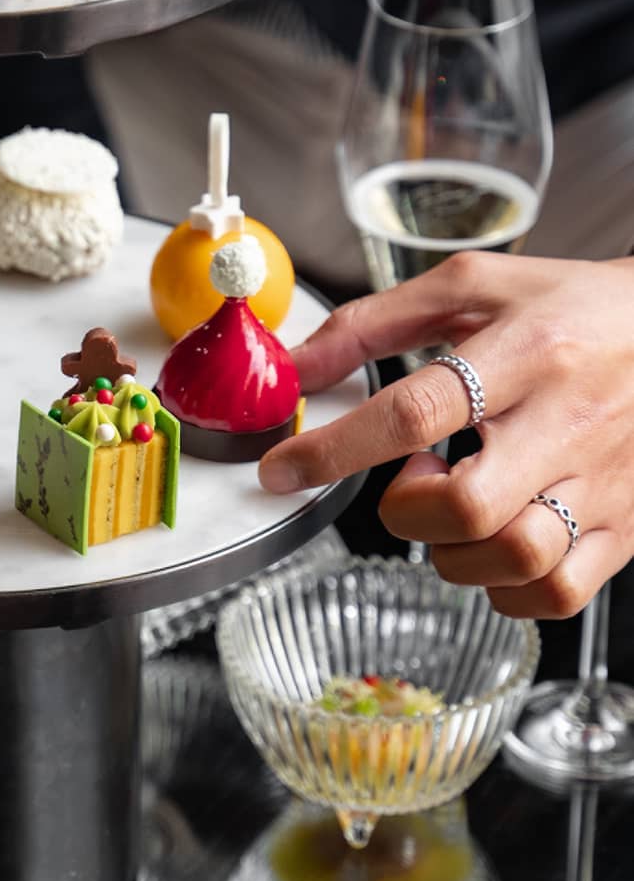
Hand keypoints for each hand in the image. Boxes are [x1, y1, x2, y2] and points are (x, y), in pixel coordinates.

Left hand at [258, 253, 633, 617]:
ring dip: (456, 551)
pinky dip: (505, 588)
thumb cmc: (573, 309)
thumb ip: (373, 323)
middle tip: (415, 479)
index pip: (416, 411)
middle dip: (409, 510)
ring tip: (459, 507)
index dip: (334, 450)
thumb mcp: (473, 287)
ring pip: (516, 560)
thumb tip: (297, 368)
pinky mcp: (629, 526)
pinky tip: (495, 544)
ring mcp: (605, 481)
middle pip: (469, 508)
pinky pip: (555, 593)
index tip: (282, 470)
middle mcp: (569, 421)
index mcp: (526, 353)